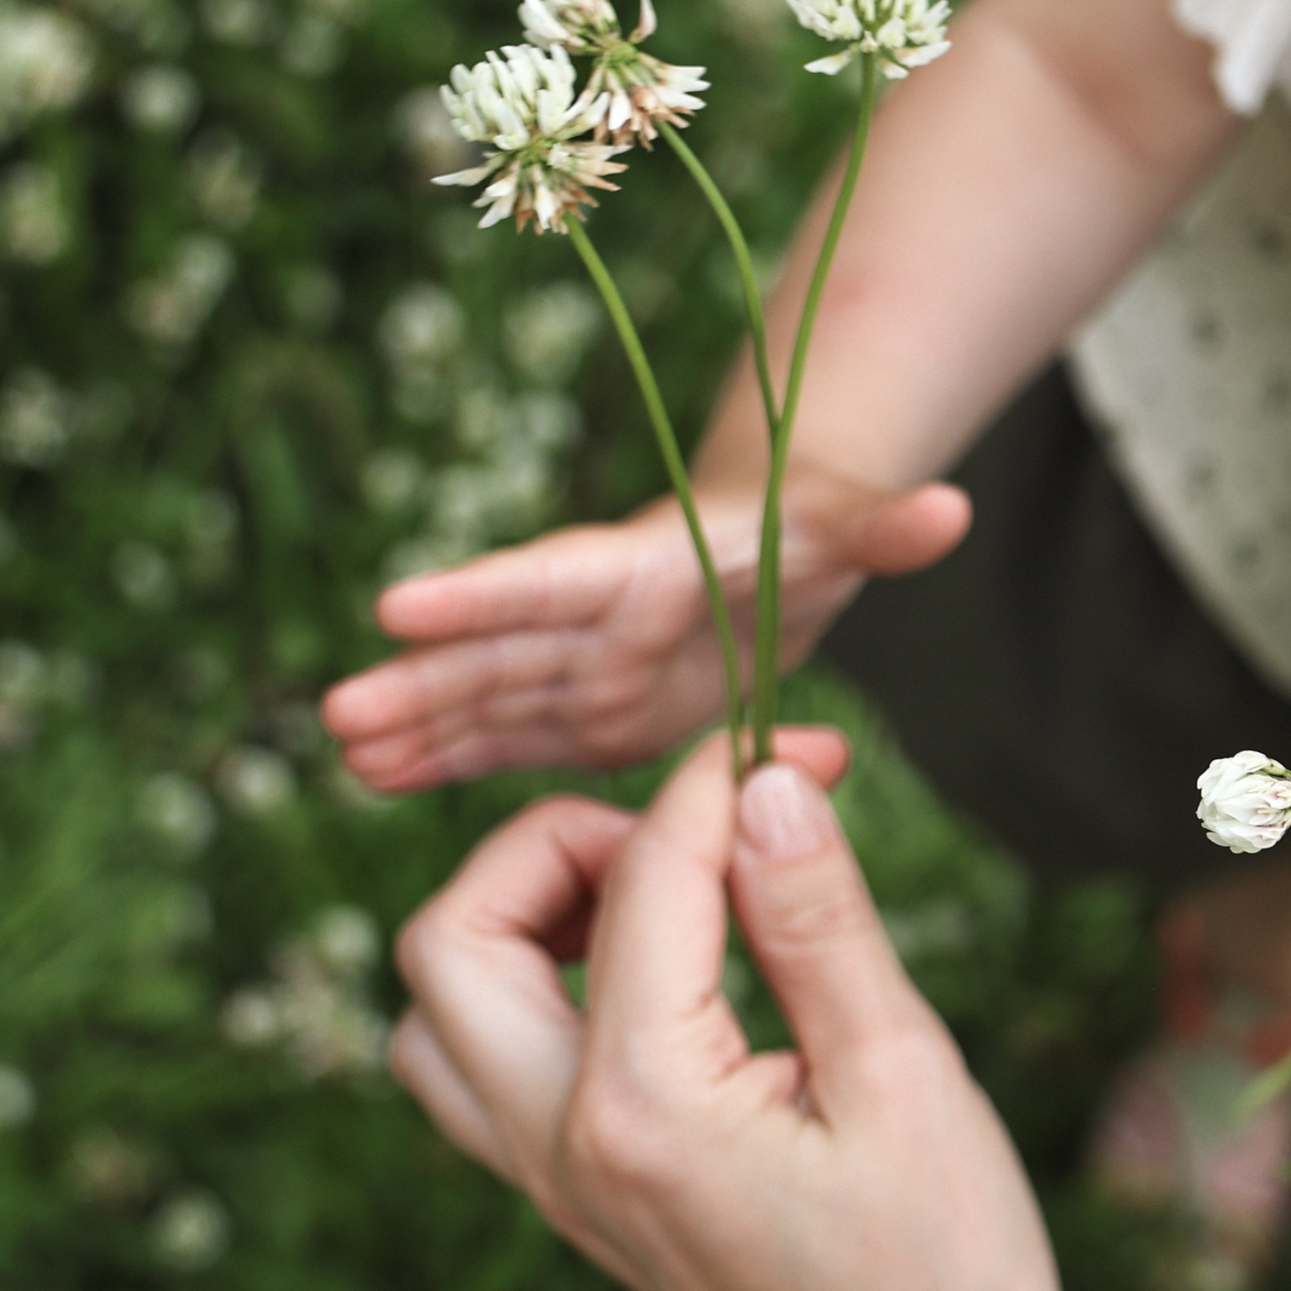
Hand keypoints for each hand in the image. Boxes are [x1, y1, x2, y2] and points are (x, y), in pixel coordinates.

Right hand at [323, 462, 969, 790]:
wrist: (788, 547)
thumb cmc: (815, 524)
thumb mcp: (849, 529)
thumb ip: (886, 530)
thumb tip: (951, 510)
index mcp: (649, 565)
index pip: (558, 576)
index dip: (482, 594)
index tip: (395, 605)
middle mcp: (602, 616)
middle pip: (504, 646)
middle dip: (426, 679)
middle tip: (339, 713)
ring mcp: (588, 666)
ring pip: (493, 697)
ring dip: (423, 726)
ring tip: (343, 758)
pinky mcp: (593, 711)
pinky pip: (514, 737)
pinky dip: (453, 758)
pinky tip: (383, 780)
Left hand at [387, 733, 1094, 1290]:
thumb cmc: (947, 1273)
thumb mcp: (906, 1075)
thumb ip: (818, 919)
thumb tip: (765, 782)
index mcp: (645, 1106)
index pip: (642, 879)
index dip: (722, 780)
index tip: (804, 745)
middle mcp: (566, 1148)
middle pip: (456, 936)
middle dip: (561, 841)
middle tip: (694, 831)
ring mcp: (559, 1188)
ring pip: (441, 1011)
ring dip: (523, 922)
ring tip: (662, 898)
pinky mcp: (583, 1206)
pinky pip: (485, 1075)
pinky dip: (535, 994)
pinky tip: (656, 983)